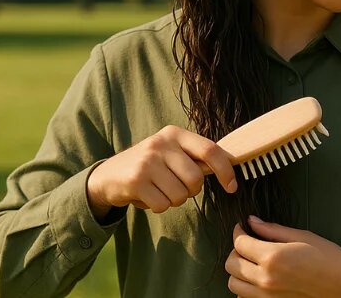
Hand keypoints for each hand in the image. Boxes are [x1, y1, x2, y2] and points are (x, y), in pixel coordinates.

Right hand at [85, 125, 236, 219]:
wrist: (108, 175)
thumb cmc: (149, 166)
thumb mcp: (171, 153)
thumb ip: (195, 158)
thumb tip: (229, 168)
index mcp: (175, 134)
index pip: (210, 149)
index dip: (226, 170)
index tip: (232, 187)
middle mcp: (161, 143)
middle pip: (196, 179)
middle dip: (191, 191)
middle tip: (176, 188)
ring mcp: (147, 161)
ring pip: (180, 195)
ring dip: (172, 201)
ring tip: (158, 190)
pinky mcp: (136, 180)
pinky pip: (162, 205)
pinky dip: (157, 207)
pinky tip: (146, 196)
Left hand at [225, 216, 340, 297]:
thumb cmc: (327, 257)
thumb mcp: (301, 236)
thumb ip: (272, 230)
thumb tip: (252, 221)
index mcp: (272, 257)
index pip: (240, 243)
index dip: (238, 232)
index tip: (242, 228)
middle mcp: (266, 279)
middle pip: (231, 265)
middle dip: (235, 251)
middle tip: (247, 244)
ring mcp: (267, 296)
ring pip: (234, 285)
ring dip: (238, 271)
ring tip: (251, 263)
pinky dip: (246, 289)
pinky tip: (259, 279)